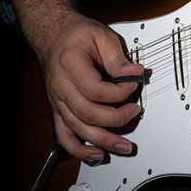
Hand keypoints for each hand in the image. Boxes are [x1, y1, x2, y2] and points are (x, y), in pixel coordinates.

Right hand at [10, 0, 142, 161]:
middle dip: (116, 119)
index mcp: (70, 66)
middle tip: (136, 111)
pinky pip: (65, 135)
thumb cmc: (77, 35)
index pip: (96, 90)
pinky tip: (96, 154)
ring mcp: (58, 101)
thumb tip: (135, 73)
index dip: (119, 92)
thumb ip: (118, 57)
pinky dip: (79, 149)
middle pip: (87, 114)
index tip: (134, 83)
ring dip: (102, 141)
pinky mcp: (60, 109)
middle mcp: (60, 88)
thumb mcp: (101, 36)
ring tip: (124, 146)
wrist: (54, 35)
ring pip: (78, 129)